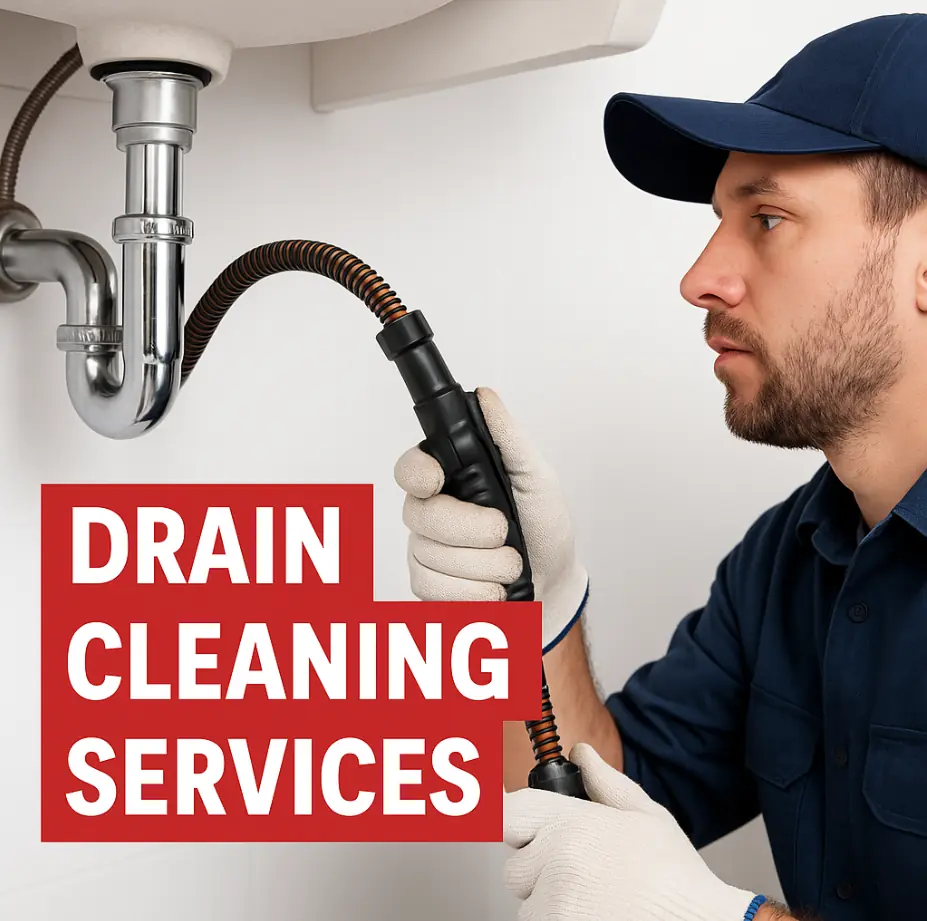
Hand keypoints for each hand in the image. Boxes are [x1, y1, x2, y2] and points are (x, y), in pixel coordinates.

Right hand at [393, 386, 587, 652]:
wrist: (555, 584)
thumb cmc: (545, 527)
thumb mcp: (537, 478)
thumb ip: (510, 439)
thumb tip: (486, 397)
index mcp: (452, 478)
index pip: (412, 468)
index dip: (418, 474)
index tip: (436, 481)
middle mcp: (431, 511)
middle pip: (423, 517)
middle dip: (473, 531)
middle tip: (505, 533)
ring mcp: (426, 550)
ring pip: (433, 558)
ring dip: (484, 567)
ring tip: (509, 565)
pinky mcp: (429, 586)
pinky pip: (434, 591)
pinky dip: (473, 594)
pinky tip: (493, 589)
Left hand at [503, 743, 759, 920]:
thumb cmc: (676, 880)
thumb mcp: (646, 816)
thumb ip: (604, 782)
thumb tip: (582, 755)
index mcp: (572, 824)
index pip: (510, 812)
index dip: (511, 817)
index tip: (512, 822)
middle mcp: (555, 862)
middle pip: (516, 863)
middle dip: (540, 866)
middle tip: (584, 871)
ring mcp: (553, 905)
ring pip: (526, 901)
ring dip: (548, 900)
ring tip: (596, 899)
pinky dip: (557, 920)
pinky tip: (595, 915)